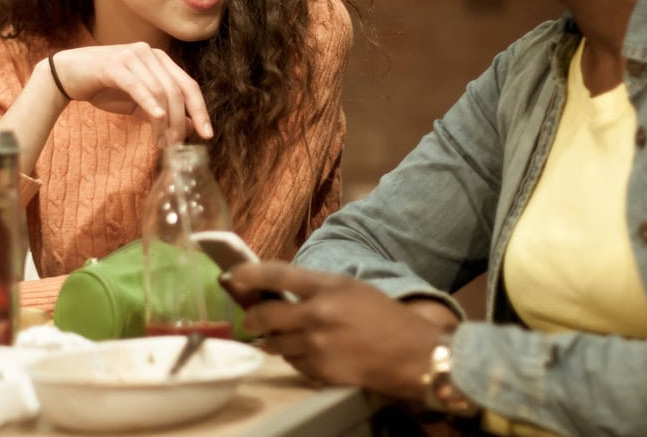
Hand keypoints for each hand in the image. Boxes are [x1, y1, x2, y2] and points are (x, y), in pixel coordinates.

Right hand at [52, 44, 212, 145]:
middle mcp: (150, 53)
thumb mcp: (138, 103)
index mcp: (160, 60)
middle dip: (180, 121)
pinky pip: (137, 85)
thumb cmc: (105, 88)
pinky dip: (149, 102)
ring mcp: (133, 56)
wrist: (69, 75)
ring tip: (161, 142)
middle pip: (176, 90)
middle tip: (176, 146)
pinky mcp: (114, 64)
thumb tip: (191, 126)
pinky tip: (157, 119)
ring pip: (159, 91)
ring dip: (164, 121)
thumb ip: (163, 111)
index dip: (200, 110)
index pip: (189, 85)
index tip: (207, 134)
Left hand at [223, 261, 447, 400]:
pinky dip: (296, 358)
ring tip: (286, 335)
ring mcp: (318, 346)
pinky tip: (311, 353)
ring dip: (274, 340)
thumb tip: (279, 289)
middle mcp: (318, 315)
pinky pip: (293, 364)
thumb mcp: (351, 289)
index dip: (249, 274)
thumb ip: (316, 288)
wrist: (414, 355)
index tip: (232, 275)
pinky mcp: (321, 371)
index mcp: (328, 287)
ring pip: (275, 343)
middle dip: (254, 317)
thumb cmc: (385, 317)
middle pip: (265, 315)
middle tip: (253, 318)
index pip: (277, 275)